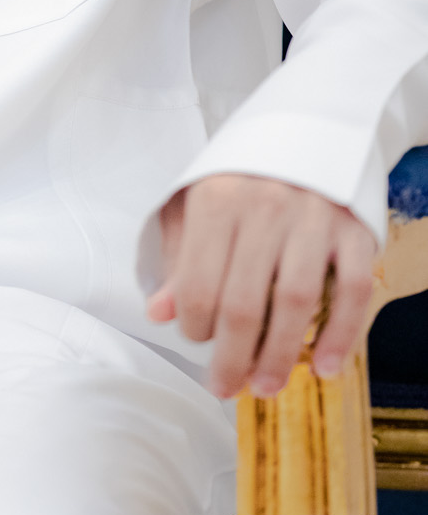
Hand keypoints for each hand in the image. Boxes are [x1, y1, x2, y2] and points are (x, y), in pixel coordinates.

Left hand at [145, 174, 376, 399]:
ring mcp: (313, 220)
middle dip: (233, 358)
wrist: (307, 128)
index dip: (195, 328)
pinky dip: (341, 335)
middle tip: (226, 386)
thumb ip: (180, 259)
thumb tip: (160, 313)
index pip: (199, 286)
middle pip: (244, 304)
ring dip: (279, 355)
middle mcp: (265, 208)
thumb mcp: (196, 203)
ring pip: (295, 303)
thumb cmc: (242, 176)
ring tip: (265, 385)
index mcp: (218, 201)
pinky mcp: (353, 229)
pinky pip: (353, 291)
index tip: (198, 343)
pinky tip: (325, 366)